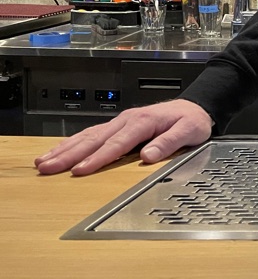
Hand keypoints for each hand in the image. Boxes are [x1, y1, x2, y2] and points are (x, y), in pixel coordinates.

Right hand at [34, 99, 213, 175]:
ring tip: (42, 162)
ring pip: (87, 136)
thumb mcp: (190, 131)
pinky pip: (91, 134)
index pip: (116, 144)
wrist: (194, 107)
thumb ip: (170, 142)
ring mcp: (120, 122)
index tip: (80, 171)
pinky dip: (72, 143)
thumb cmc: (192, 120)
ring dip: (64, 149)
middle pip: (94, 140)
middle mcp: (127, 120)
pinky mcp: (117, 126)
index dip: (98, 158)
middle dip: (69, 155)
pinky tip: (58, 152)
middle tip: (47, 168)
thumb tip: (149, 155)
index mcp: (143, 122)